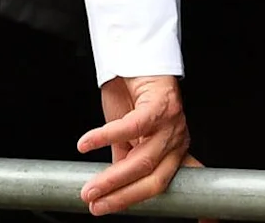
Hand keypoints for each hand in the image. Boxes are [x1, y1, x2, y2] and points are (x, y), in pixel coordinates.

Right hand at [79, 74, 190, 213]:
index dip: (131, 200)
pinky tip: (87, 144)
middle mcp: (177, 140)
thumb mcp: (129, 135)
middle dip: (120, 195)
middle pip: (151, 178)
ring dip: (112, 177)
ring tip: (90, 187)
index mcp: (172, 151)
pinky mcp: (160, 105)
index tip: (104, 209)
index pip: (157, 185)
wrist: (137, 57)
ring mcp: (172, 124)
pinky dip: (106, 138)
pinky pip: (132, 127)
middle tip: (93, 203)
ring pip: (143, 160)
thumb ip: (125, 157)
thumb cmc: (135, 95)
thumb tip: (112, 184)